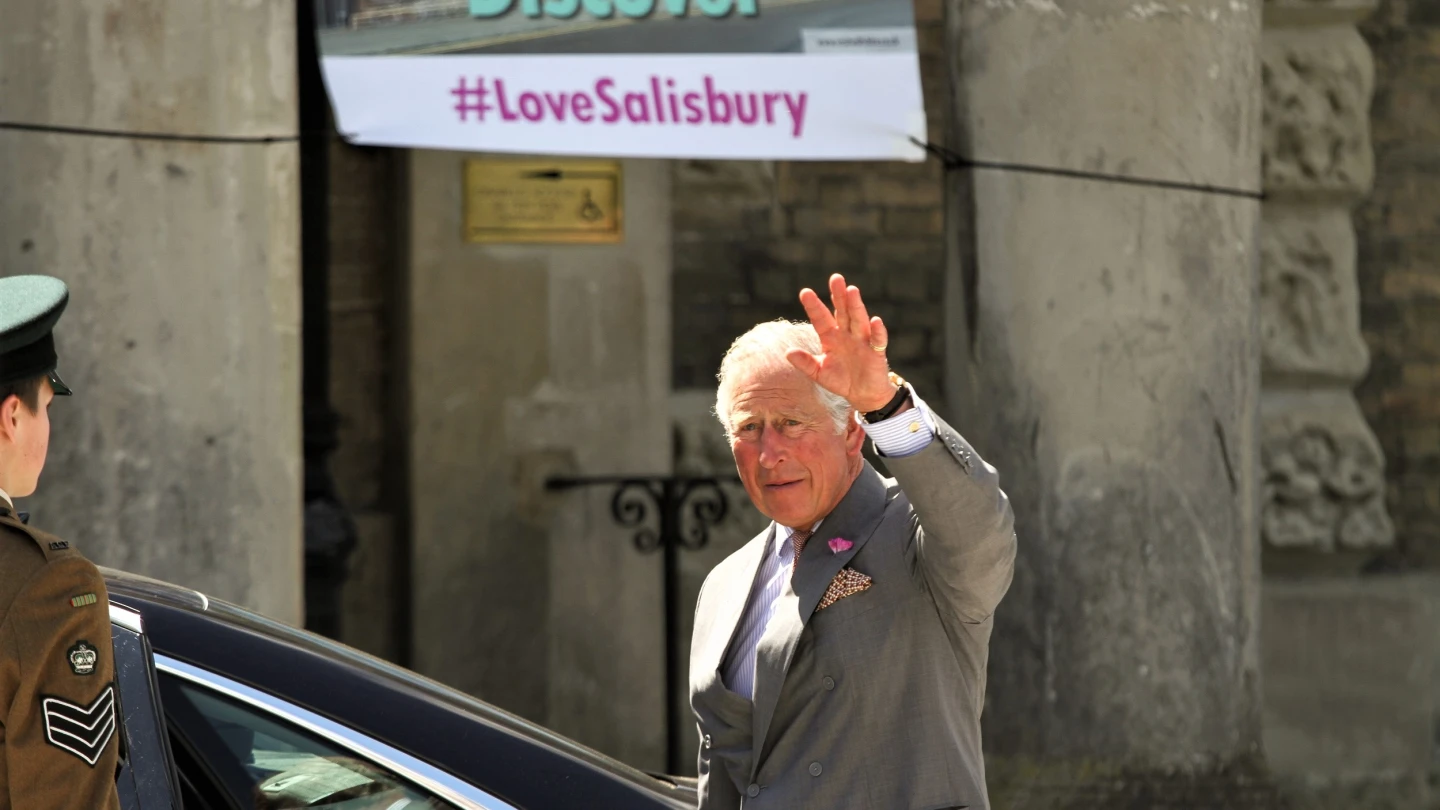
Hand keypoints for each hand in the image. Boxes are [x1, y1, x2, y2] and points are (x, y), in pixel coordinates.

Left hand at [787, 274, 897, 412]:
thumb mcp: (819, 373)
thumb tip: (787, 352)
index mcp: (831, 337)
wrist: (863, 394)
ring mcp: (862, 341)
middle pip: (842, 311)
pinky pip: (878, 340)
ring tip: (852, 290)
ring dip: (855, 306)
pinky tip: (875, 321)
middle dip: (839, 295)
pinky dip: (878, 332)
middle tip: (835, 278)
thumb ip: (805, 363)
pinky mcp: (876, 352)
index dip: (813, 306)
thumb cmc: (840, 380)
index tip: (804, 292)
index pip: (821, 319)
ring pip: (858, 320)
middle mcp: (846, 334)